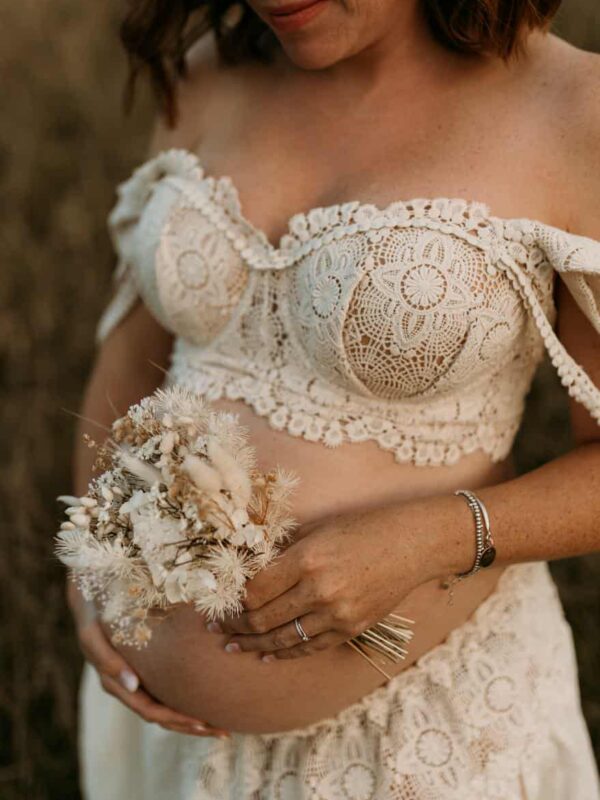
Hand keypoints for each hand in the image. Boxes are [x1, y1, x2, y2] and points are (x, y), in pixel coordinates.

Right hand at [68, 584, 228, 737]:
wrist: (90, 599)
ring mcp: (136, 680)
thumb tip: (133, 684)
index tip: (202, 722)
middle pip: (162, 717)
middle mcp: (127, 687)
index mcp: (115, 684)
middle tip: (222, 731)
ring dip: (191, 719)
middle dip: (191, 726)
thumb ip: (108, 660)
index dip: (176, 719)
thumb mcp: (93, 635)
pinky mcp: (145, 668)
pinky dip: (184, 700)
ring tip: (221, 725)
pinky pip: (165, 691)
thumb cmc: (94, 615)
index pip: (150, 711)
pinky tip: (205, 698)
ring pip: (166, 708)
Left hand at [216, 497, 458, 659]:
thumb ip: (283, 550)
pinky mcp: (351, 628)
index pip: (255, 590)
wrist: (411, 544)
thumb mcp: (317, 529)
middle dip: (235, 625)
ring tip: (234, 645)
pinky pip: (309, 647)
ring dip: (253, 644)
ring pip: (282, 639)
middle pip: (263, 618)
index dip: (232, 601)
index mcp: (306, 559)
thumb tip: (248, 567)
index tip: (218, 603)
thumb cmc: (362, 528)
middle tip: (217, 628)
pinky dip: (285, 653)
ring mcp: (337, 614)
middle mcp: (319, 590)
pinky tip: (267, 654)